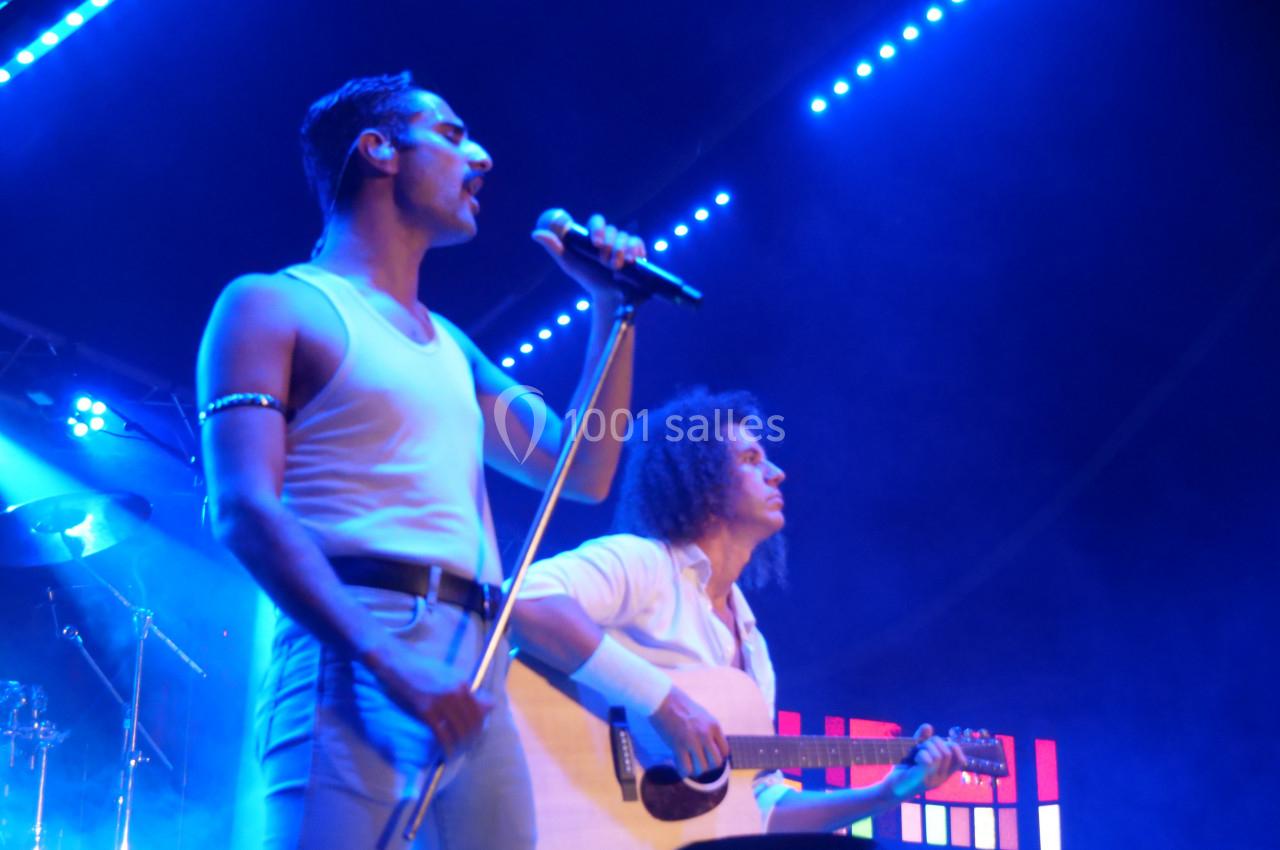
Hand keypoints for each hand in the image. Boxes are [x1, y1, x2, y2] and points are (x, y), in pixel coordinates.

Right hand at [373, 645, 493, 758]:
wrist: (398, 662)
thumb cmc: (421, 668)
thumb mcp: (448, 675)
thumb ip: (465, 690)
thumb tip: (488, 704)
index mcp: (462, 684)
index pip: (479, 711)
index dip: (479, 728)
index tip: (474, 738)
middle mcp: (455, 693)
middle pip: (471, 723)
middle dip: (471, 740)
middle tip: (466, 750)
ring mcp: (441, 701)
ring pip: (459, 730)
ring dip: (460, 746)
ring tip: (457, 754)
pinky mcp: (426, 710)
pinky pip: (442, 734)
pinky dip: (446, 747)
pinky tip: (446, 755)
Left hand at [531, 213, 645, 300]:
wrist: (609, 298)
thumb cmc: (588, 279)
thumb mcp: (569, 264)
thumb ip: (555, 248)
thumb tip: (536, 233)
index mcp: (595, 236)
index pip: (597, 221)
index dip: (598, 228)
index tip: (596, 243)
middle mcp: (611, 238)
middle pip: (613, 229)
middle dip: (610, 245)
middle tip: (605, 261)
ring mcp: (625, 245)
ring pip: (626, 237)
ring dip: (621, 251)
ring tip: (617, 268)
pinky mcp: (638, 253)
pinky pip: (638, 243)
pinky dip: (636, 250)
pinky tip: (633, 261)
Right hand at [649, 686, 729, 776]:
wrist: (662, 699)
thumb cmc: (679, 705)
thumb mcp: (702, 715)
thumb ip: (708, 730)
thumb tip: (709, 747)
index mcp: (714, 725)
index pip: (724, 751)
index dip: (716, 757)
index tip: (707, 756)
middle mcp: (706, 734)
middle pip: (715, 763)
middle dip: (706, 765)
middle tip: (696, 761)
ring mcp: (693, 741)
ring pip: (701, 768)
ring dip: (694, 769)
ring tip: (686, 762)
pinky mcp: (678, 746)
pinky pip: (686, 768)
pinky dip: (683, 770)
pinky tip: (677, 763)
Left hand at [880, 724, 966, 801]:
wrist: (890, 789)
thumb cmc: (904, 770)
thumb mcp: (915, 752)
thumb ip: (922, 739)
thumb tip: (928, 726)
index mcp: (943, 774)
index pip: (960, 760)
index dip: (954, 747)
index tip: (941, 742)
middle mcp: (940, 778)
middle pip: (948, 752)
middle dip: (934, 742)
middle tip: (920, 747)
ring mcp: (932, 780)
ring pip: (939, 755)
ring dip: (926, 747)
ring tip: (916, 752)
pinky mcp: (921, 779)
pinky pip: (928, 760)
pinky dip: (920, 754)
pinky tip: (913, 758)